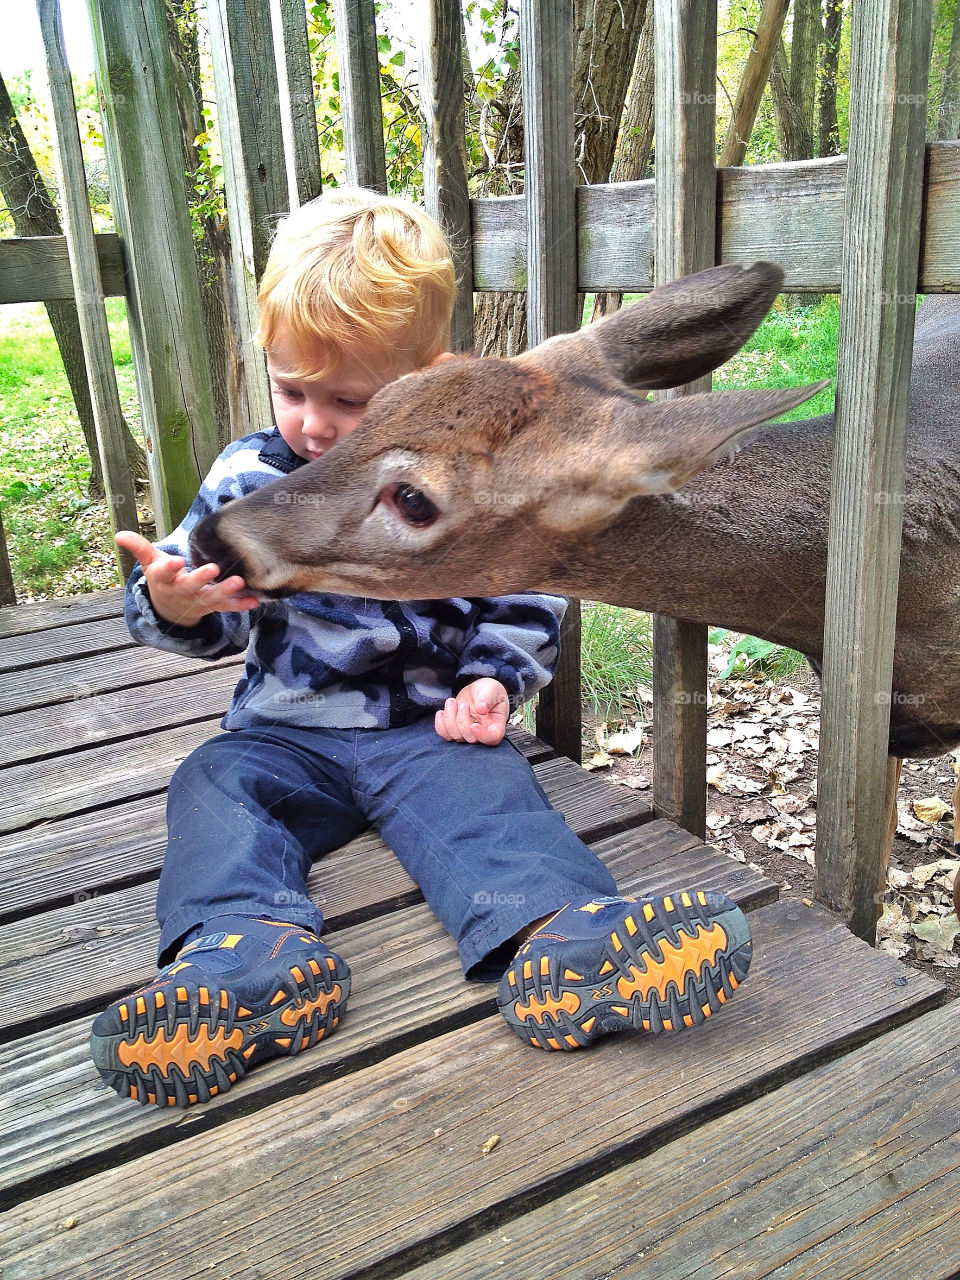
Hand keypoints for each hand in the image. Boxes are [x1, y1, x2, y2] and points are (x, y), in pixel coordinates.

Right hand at [115, 530, 259, 628]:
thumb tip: (119, 534)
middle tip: (213, 568)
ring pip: (212, 598)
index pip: (163, 573)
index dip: (169, 567)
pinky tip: (255, 600)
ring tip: (239, 582)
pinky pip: (228, 607)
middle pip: (190, 586)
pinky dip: (241, 605)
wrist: (172, 608)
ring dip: (225, 591)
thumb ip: (139, 547)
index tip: (176, 560)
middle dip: (200, 579)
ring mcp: (199, 600)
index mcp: (164, 579)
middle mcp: (182, 591)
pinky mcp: (214, 606)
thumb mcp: (149, 563)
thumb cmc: (163, 578)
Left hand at [434, 678, 510, 746]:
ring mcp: (467, 733)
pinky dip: (440, 724)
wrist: (477, 691)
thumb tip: (481, 709)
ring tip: (452, 701)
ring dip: (450, 719)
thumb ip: (487, 697)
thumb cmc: (489, 691)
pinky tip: (441, 712)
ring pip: (456, 736)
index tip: (474, 725)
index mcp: (496, 725)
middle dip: (462, 720)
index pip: (492, 738)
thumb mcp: (491, 689)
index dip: (482, 736)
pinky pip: (445, 734)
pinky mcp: (455, 730)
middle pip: (470, 738)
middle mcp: (482, 733)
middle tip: (463, 704)